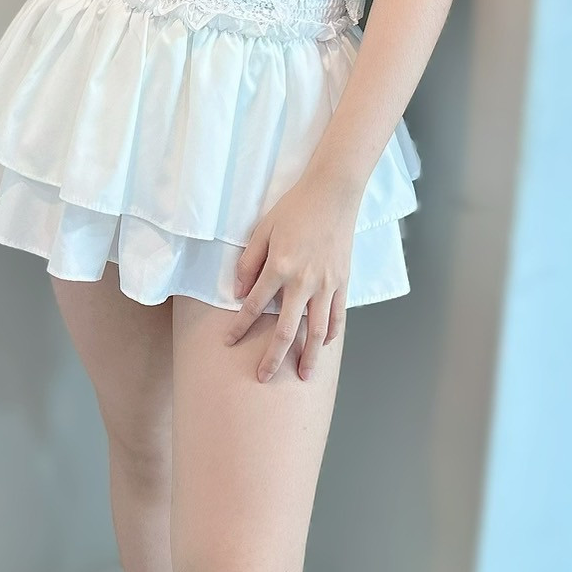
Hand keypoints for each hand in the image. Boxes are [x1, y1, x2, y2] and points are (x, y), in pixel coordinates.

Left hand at [224, 172, 357, 381]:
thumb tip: (240, 291)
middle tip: (263, 378)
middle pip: (286, 330)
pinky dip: (332, 334)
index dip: (239, 326)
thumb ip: (250, 261)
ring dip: (309, 356)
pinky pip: (338, 316)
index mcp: (279, 267)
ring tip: (303, 376)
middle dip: (273, 358)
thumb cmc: (295, 208)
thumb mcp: (263, 228)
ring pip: (317, 331)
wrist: (332, 193)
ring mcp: (326, 284)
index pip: (254, 306)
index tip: (229, 342)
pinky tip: (324, 346)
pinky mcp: (343, 281)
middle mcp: (303, 282)